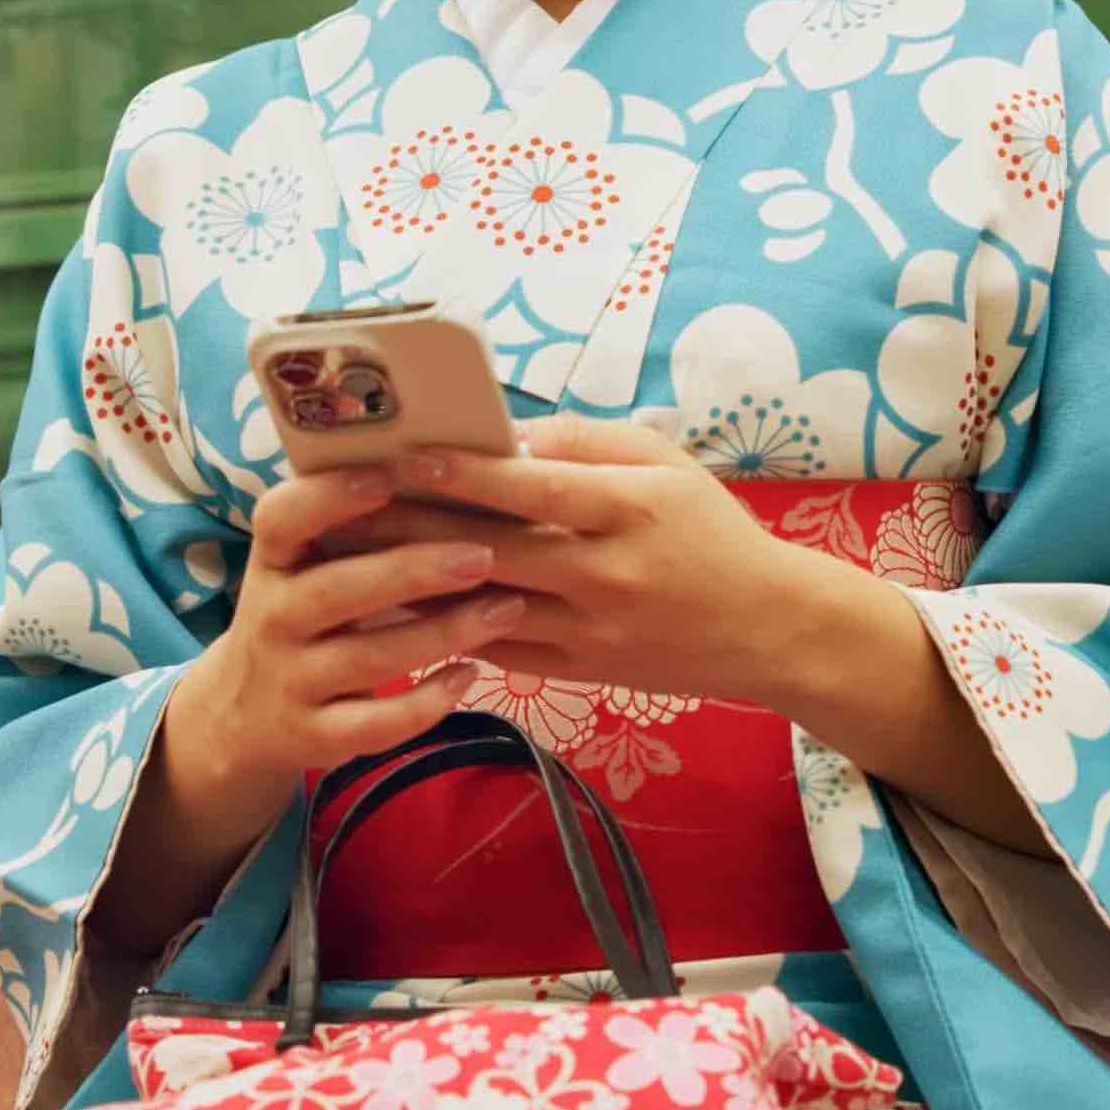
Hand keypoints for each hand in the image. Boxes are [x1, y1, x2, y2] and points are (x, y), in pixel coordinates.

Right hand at [163, 468, 525, 831]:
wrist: (242, 716)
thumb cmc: (301, 617)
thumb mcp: (304, 567)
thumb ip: (355, 530)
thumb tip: (454, 468)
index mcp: (273, 561)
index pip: (280, 519)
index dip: (330, 496)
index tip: (389, 474)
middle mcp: (273, 618)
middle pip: (337, 591)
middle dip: (412, 571)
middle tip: (483, 554)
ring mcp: (290, 681)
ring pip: (367, 658)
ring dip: (441, 632)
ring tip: (507, 609)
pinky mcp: (313, 737)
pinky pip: (373, 725)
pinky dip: (424, 704)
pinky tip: (470, 676)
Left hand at [379, 415, 885, 717]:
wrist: (767, 629)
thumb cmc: (711, 531)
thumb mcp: (667, 465)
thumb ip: (589, 444)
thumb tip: (507, 438)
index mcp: (631, 510)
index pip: (535, 490)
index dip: (467, 475)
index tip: (404, 456)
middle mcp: (607, 574)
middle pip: (493, 550)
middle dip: (414, 527)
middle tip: (343, 506)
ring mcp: (591, 630)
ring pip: (483, 608)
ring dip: (412, 585)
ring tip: (348, 560)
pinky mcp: (581, 671)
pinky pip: (499, 651)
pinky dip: (445, 629)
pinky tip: (394, 610)